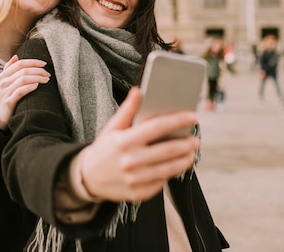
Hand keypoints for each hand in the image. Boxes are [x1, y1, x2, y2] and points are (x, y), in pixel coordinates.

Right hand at [0, 56, 49, 129]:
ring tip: (46, 80)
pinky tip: (37, 86)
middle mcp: (3, 82)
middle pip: (23, 70)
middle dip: (38, 70)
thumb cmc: (5, 98)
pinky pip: (20, 91)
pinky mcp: (8, 102)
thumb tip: (16, 56)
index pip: (19, 64)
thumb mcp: (5, 82)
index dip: (33, 62)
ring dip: (37, 78)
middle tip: (48, 74)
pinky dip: (29, 87)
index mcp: (3, 75)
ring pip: (23, 79)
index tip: (44, 64)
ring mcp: (5, 92)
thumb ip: (9, 69)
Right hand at [80, 87, 199, 201]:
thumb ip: (127, 110)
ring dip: (184, 160)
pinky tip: (175, 166)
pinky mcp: (138, 194)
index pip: (157, 128)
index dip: (177, 121)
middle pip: (167, 150)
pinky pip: (161, 183)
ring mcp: (135, 179)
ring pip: (168, 169)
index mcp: (124, 141)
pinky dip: (170, 174)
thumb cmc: (104, 149)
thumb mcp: (112, 128)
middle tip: (196, 139)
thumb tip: (139, 90)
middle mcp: (130, 161)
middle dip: (186, 144)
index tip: (192, 117)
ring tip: (191, 153)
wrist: (88, 178)